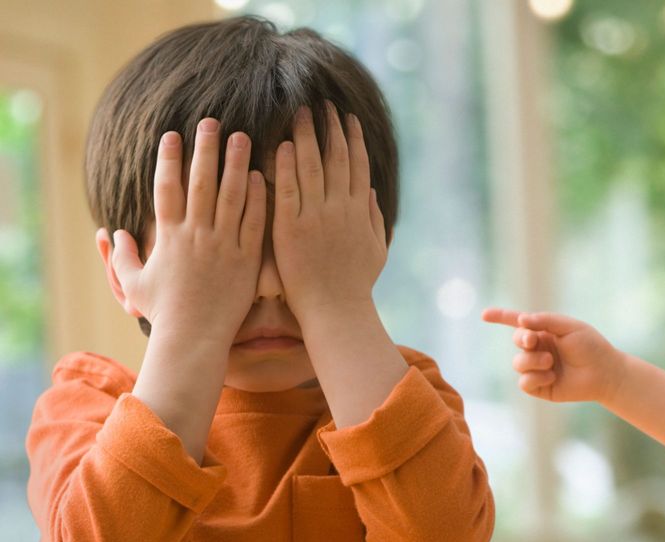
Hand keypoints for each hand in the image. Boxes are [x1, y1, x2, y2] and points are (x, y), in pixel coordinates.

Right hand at [107, 119, 264, 344]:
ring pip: (231, 196)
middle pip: (201, 183)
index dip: (169, 159)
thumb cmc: (164, 313)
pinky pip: (253, 222)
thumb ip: (123, 256)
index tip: (172, 135)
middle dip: (205, 149)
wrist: (194, 338)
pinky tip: (263, 176)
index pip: (167, 188)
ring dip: (236, 164)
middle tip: (212, 121)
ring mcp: (223, 246)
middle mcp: (196, 235)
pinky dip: (258, 198)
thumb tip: (113, 234)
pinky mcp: (246, 260)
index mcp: (169, 237)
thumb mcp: (135, 283)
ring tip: (242, 137)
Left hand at [272, 102, 386, 327]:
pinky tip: (283, 144)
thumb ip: (375, 219)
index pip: (357, 167)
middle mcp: (340, 210)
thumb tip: (373, 194)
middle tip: (323, 103)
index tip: (347, 118)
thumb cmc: (355, 286)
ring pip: (312, 167)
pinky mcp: (291, 229)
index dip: (353, 140)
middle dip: (330, 129)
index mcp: (360, 213)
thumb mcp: (376, 251)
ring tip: (300, 112)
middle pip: (336, 159)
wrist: (336, 312)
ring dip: (307, 137)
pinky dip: (286, 166)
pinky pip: (288, 190)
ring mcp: (316, 218)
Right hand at [481, 308, 624, 402]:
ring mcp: (538, 368)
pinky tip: (551, 376)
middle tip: (534, 340)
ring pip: (518, 363)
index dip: (501, 317)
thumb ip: (545, 320)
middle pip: (517, 341)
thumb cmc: (591, 347)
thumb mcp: (569, 327)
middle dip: (523, 339)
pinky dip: (535, 377)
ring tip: (551, 362)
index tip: (484, 315)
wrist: (604, 373)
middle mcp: (539, 349)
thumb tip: (520, 321)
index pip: (518, 323)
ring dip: (533, 360)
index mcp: (545, 332)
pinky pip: (524, 382)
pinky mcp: (540, 387)